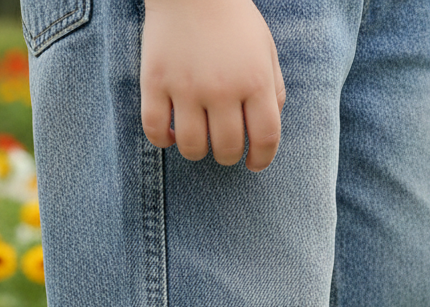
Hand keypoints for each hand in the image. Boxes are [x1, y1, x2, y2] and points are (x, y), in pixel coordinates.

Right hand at [140, 0, 285, 170]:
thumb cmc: (233, 20)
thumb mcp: (266, 51)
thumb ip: (274, 92)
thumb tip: (265, 133)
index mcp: (255, 81)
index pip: (265, 139)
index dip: (262, 159)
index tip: (254, 163)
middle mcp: (222, 88)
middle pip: (227, 148)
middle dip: (228, 156)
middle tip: (223, 147)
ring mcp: (186, 85)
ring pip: (192, 147)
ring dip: (197, 152)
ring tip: (198, 139)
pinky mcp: (155, 81)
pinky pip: (155, 129)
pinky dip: (163, 140)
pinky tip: (171, 134)